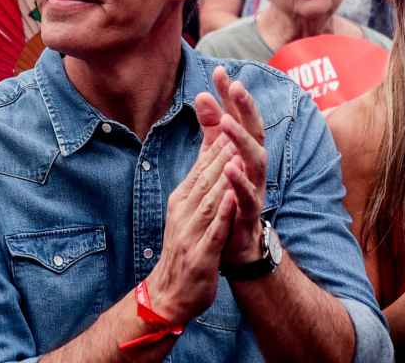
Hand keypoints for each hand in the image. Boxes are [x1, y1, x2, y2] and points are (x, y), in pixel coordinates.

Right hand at [145, 114, 240, 325]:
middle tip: (234, 117)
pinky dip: (222, 213)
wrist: (169, 295)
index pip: (204, 162)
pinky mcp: (201, 255)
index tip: (230, 110)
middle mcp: (185, 209)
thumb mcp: (191, 206)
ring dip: (221, 175)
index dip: (218, 134)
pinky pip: (213, 230)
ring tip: (235, 150)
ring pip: (210, 198)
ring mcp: (191, 232)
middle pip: (207, 174)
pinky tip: (232, 197)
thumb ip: (202, 176)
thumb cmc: (186, 245)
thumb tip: (214, 143)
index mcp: (184, 196)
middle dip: (221, 146)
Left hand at [200, 66, 268, 265]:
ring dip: (241, 140)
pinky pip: (247, 194)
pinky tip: (229, 167)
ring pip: (255, 159)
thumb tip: (202, 96)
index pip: (239, 117)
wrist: (236, 245)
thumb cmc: (229, 198)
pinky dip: (239, 181)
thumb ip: (211, 130)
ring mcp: (255, 188)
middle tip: (235, 86)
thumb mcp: (218, 159)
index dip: (231, 96)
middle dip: (246, 109)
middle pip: (255, 131)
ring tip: (226, 122)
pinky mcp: (250, 212)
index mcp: (245, 152)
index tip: (220, 71)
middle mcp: (255, 166)